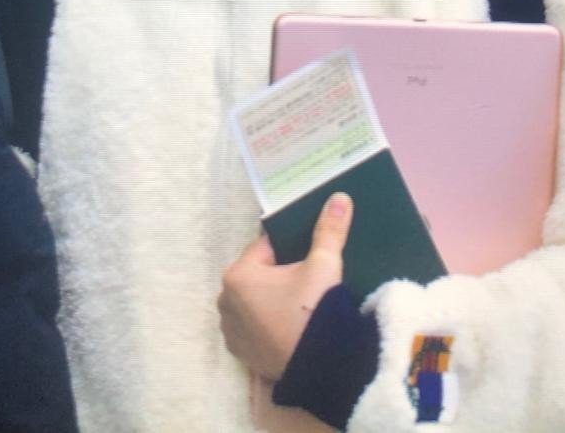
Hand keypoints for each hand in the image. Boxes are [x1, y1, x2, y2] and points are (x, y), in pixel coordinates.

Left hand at [218, 193, 352, 380]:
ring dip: (271, 300)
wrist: (322, 368)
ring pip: (254, 301)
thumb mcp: (324, 264)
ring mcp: (231, 330)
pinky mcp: (241, 353)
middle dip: (278, 275)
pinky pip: (253, 327)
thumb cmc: (315, 309)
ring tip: (300, 307)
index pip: (266, 249)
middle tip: (307, 285)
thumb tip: (339, 196)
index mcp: (238, 274)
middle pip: (258, 275)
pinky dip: (266, 324)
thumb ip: (329, 229)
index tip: (308, 260)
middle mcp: (225, 300)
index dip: (290, 250)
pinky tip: (289, 326)